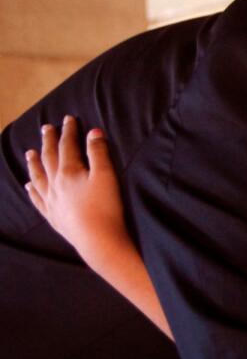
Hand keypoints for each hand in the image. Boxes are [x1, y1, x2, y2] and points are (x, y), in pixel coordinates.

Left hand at [25, 117, 131, 263]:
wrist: (97, 240)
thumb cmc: (106, 207)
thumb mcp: (106, 176)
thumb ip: (98, 153)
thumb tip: (93, 132)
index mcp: (69, 171)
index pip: (67, 145)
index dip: (68, 131)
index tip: (68, 118)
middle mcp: (55, 183)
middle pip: (49, 158)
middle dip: (48, 141)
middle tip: (45, 128)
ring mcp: (51, 200)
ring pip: (38, 177)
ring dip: (34, 163)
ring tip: (29, 152)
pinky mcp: (52, 216)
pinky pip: (37, 199)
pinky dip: (32, 190)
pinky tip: (28, 185)